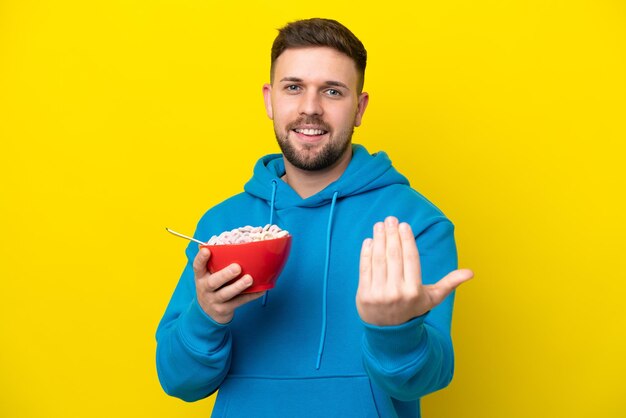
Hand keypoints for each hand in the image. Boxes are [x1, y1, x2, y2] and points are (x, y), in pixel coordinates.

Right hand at [193, 247, 265, 323]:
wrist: (208, 313)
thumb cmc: (212, 287)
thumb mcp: (208, 275)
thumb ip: (217, 263)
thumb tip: (236, 244)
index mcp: (201, 277)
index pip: (197, 266)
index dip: (201, 258)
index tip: (207, 250)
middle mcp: (205, 289)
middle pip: (213, 282)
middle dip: (225, 275)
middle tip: (237, 267)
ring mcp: (214, 300)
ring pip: (226, 294)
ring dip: (238, 286)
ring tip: (249, 279)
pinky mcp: (223, 309)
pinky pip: (239, 302)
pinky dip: (250, 296)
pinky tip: (260, 290)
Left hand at [356, 216, 473, 325]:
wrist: (388, 332)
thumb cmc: (412, 309)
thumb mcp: (432, 298)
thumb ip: (449, 283)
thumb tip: (471, 273)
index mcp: (414, 291)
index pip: (410, 259)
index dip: (407, 240)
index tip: (404, 225)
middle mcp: (396, 292)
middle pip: (394, 256)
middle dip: (391, 235)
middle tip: (390, 219)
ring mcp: (379, 294)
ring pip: (378, 260)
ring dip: (378, 239)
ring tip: (379, 225)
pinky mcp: (364, 295)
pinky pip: (365, 268)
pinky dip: (366, 252)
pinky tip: (369, 240)